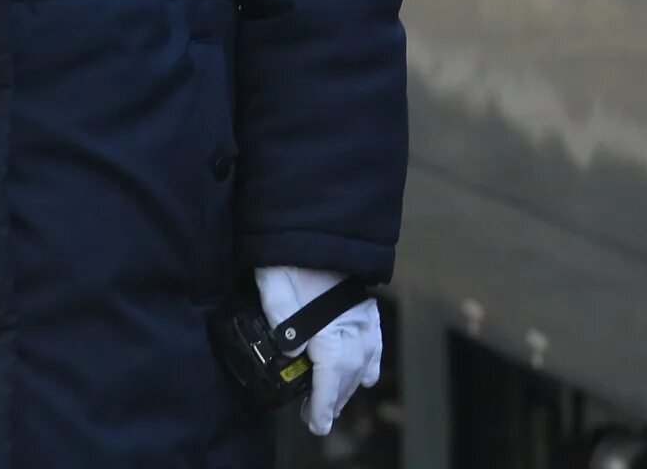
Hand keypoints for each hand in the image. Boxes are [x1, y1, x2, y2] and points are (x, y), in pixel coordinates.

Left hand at [255, 268, 380, 435]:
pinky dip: (372, 360)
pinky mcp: (364, 304)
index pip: (330, 371)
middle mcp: (351, 320)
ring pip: (362, 360)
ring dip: (350, 385)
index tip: (317, 423)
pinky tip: (368, 377)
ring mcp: (361, 313)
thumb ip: (279, 315)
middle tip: (318, 421)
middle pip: (347, 371)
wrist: (310, 223)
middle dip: (334, 399)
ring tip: (335, 404)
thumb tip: (293, 352)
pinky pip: (374, 339)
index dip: (324, 400)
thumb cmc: (287, 254)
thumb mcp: (271, 282)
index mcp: (328, 319)